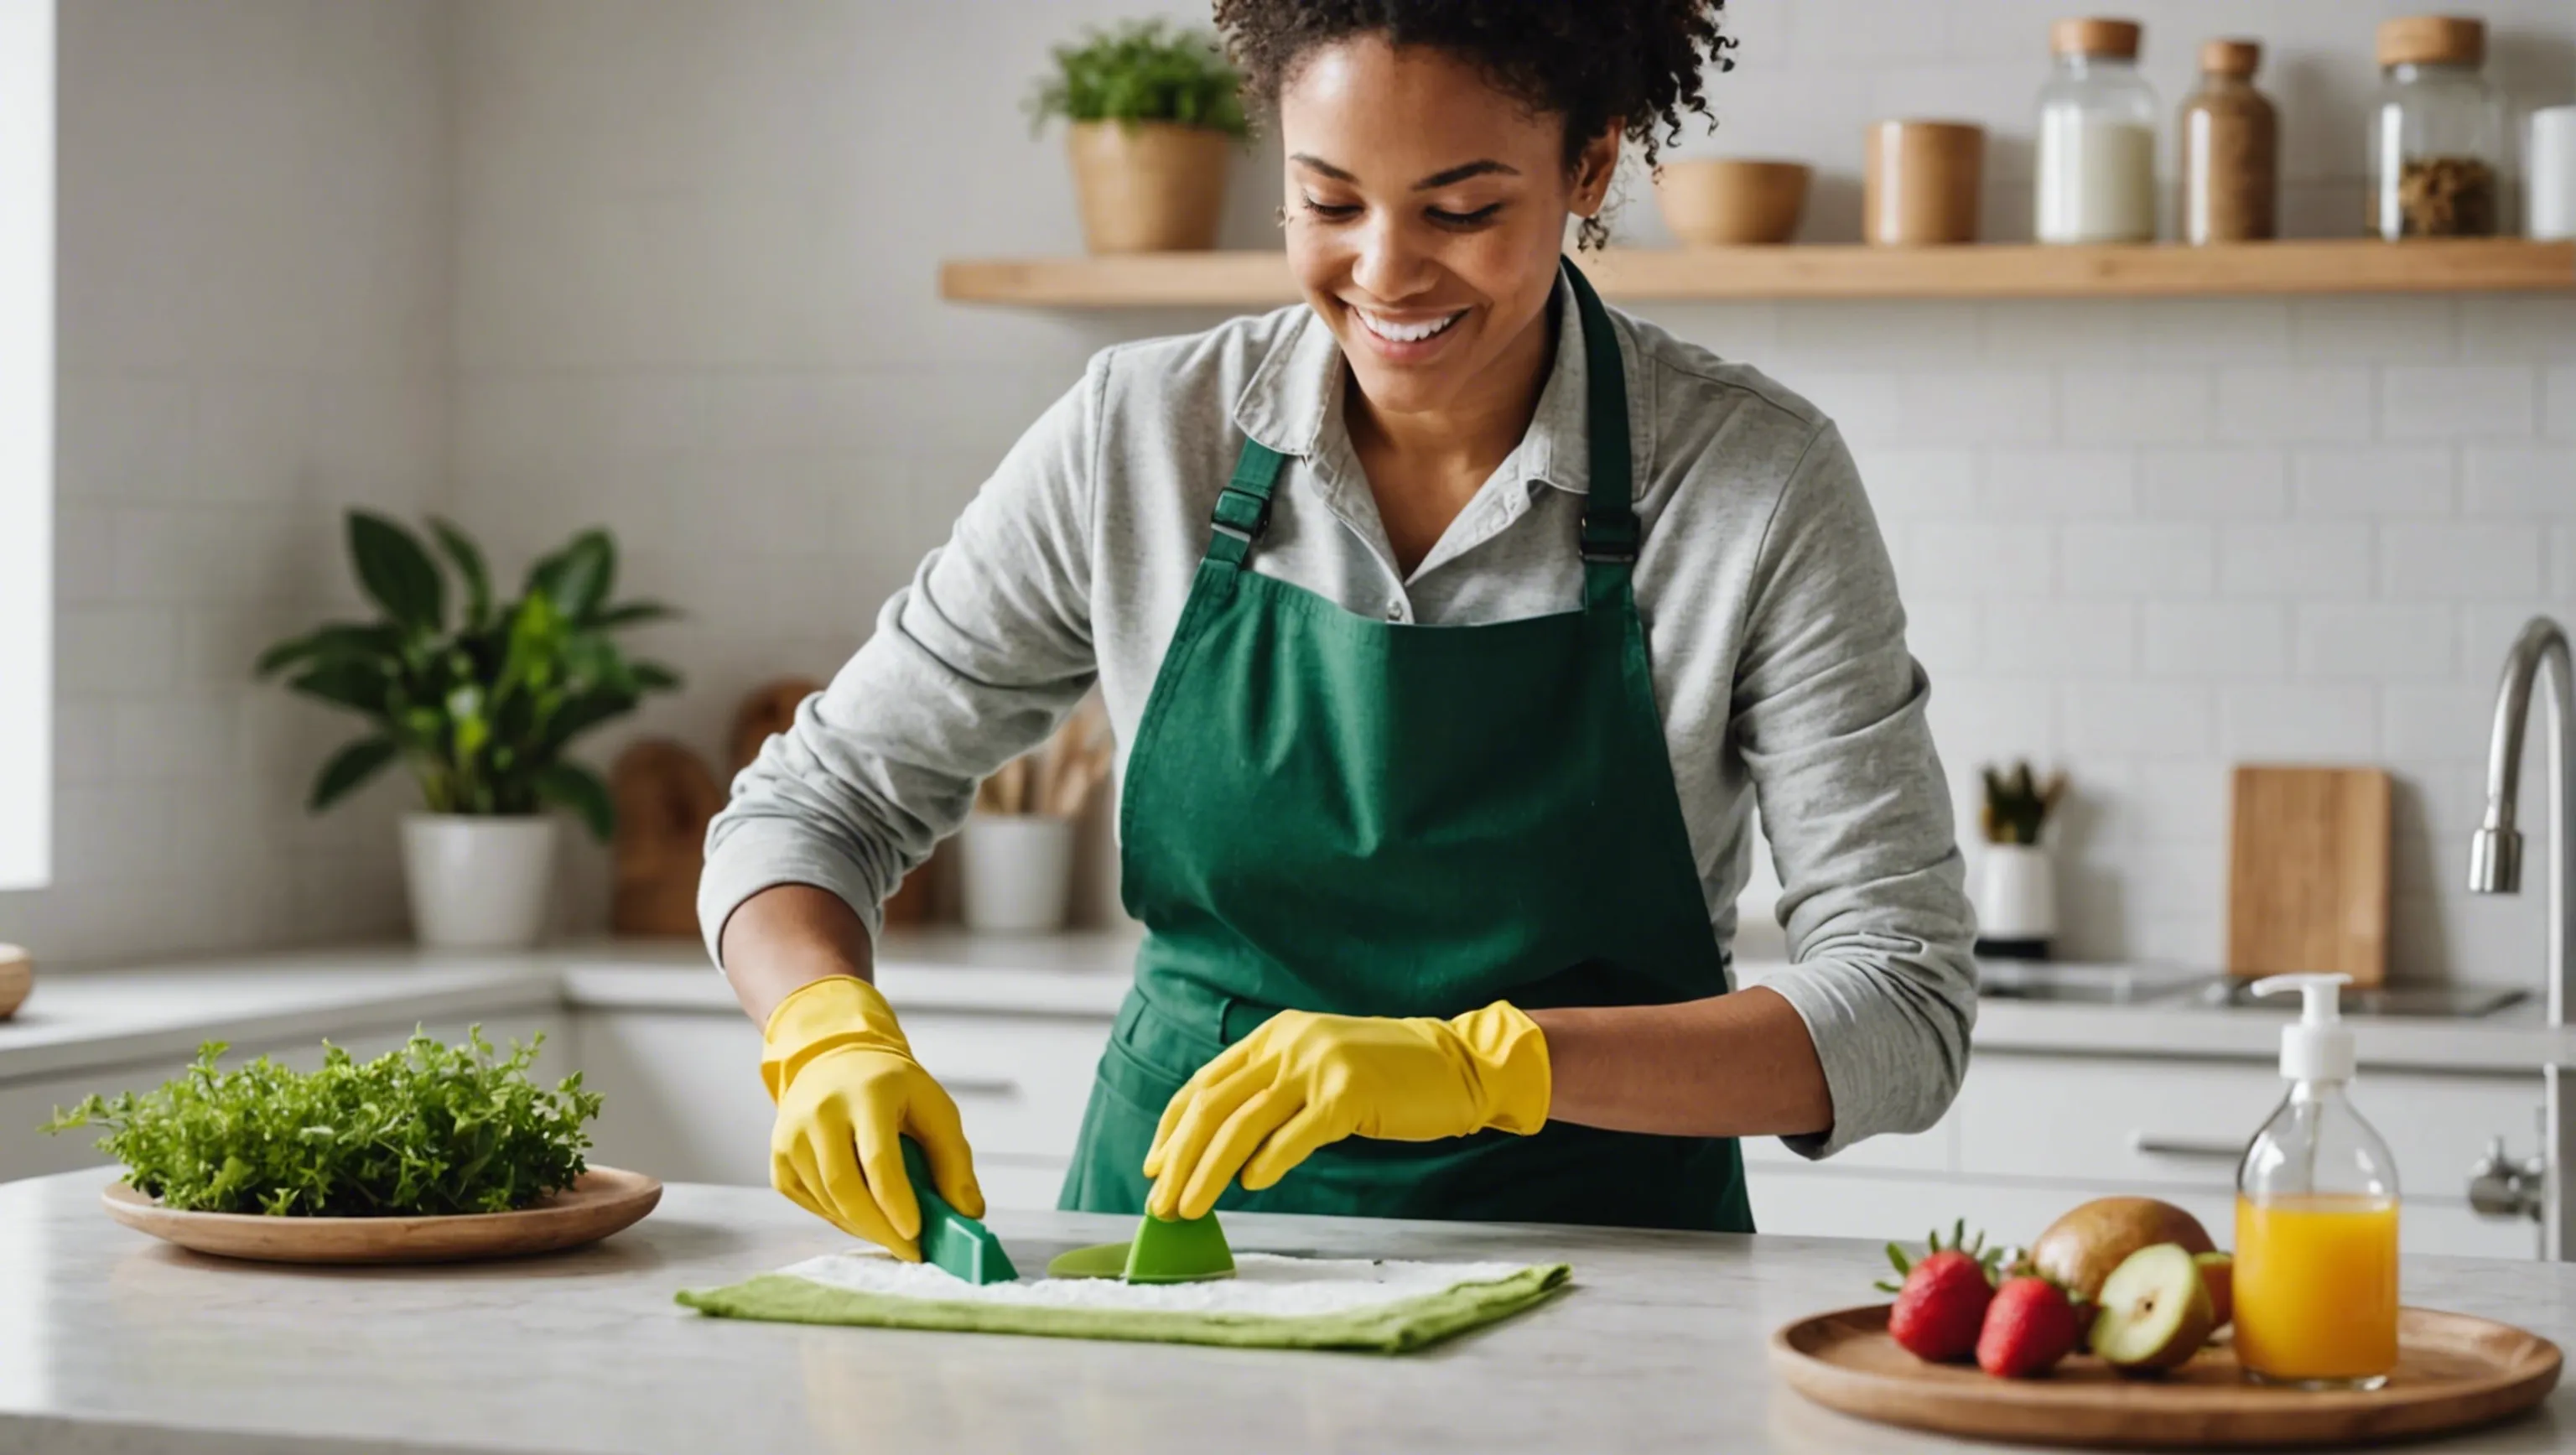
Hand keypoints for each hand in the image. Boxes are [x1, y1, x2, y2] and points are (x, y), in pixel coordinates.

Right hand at [761, 975, 982, 1258]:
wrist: (837, 1060)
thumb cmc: (894, 1089)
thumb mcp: (934, 1107)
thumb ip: (954, 1158)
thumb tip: (969, 1213)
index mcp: (867, 1094)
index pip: (878, 1159)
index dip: (897, 1202)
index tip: (917, 1234)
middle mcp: (820, 1112)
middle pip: (844, 1187)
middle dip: (880, 1229)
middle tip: (910, 1252)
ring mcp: (791, 1135)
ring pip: (826, 1200)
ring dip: (863, 1227)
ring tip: (894, 1234)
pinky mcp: (778, 1156)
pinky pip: (808, 1201)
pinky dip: (838, 1218)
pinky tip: (863, 1216)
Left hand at [1142, 1002, 1549, 1220]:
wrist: (1457, 1064)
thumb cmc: (1387, 1078)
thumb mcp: (1318, 1068)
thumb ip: (1273, 1096)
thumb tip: (1227, 1156)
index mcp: (1275, 1035)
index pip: (1205, 1083)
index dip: (1172, 1128)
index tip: (1155, 1166)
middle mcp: (1290, 1043)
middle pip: (1214, 1105)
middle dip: (1179, 1158)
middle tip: (1162, 1203)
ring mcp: (1320, 1065)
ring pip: (1243, 1124)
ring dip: (1208, 1172)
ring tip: (1190, 1209)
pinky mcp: (1349, 1093)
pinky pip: (1295, 1134)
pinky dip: (1267, 1162)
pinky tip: (1252, 1186)